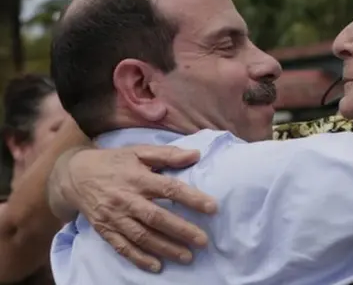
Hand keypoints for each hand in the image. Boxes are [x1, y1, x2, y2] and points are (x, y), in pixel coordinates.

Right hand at [52, 145, 216, 271]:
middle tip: (203, 241)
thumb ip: (168, 154)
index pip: (169, 189)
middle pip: (156, 217)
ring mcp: (114, 217)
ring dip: (165, 248)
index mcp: (138, 178)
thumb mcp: (139, 151)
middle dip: (181, 230)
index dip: (191, 198)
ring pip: (142, 236)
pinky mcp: (105, 230)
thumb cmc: (113, 162)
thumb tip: (196, 154)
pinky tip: (157, 266)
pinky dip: (139, 259)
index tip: (212, 207)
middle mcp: (126, 199)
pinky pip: (122, 247)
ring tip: (187, 256)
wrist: (74, 175)